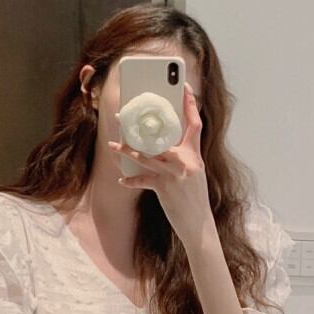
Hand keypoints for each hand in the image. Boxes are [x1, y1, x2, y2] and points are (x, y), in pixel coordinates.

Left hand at [108, 82, 211, 245]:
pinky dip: (131, 180)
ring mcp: (175, 174)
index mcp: (195, 156)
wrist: (199, 226)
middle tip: (124, 118)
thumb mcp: (194, 176)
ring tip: (113, 146)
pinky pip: (143, 180)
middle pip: (162, 137)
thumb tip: (162, 148)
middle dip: (141, 127)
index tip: (185, 88)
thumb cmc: (194, 201)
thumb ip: (182, 160)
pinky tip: (122, 180)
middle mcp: (186, 161)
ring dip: (127, 151)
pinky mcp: (165, 188)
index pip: (195, 124)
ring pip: (146, 156)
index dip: (190, 104)